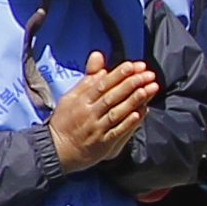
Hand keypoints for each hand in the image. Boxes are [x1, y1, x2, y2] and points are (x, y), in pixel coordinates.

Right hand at [47, 54, 155, 172]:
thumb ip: (88, 77)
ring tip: (148, 90)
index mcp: (81, 101)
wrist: (58, 150)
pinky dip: (128, 123)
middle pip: (111, 97)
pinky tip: (140, 113)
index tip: (132, 65)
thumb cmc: (66, 121)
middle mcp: (89, 113)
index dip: (117, 75)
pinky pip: (117, 132)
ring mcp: (97, 129)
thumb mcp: (71, 96)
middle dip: (130, 85)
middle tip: (146, 75)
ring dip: (133, 101)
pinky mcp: (103, 144)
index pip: (101, 85)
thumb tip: (98, 55)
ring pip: (116, 113)